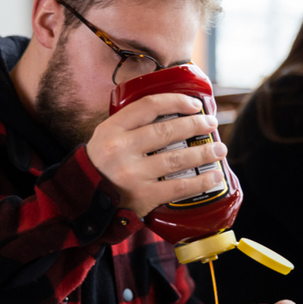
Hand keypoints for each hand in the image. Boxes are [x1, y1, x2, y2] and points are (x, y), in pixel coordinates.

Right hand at [86, 93, 227, 217]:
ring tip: (220, 149)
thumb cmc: (102, 166)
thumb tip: (174, 113)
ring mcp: (132, 174)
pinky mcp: (144, 196)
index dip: (176, 101)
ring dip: (204, 152)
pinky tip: (214, 176)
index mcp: (111, 129)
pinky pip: (179, 186)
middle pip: (167, 131)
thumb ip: (132, 126)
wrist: (82, 202)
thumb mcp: (106, 138)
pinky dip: (201, 181)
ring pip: (178, 158)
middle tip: (212, 124)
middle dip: (196, 125)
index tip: (195, 105)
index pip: (148, 106)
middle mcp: (120, 149)